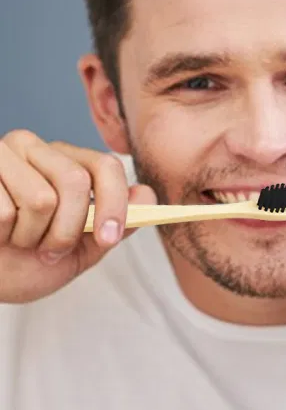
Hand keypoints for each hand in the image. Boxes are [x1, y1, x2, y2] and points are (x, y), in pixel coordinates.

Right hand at [0, 129, 155, 303]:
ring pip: (41, 198)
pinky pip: (4, 210)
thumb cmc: (30, 261)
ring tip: (19, 240)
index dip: (114, 204)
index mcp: (67, 162)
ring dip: (32, 236)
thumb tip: (147, 195)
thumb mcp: (83, 250)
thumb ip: (117, 225)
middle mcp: (35, 148)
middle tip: (51, 251)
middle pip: (75, 181)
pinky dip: (3, 233)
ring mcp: (1, 154)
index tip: (108, 239)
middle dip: (68, 230)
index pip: (106, 166)